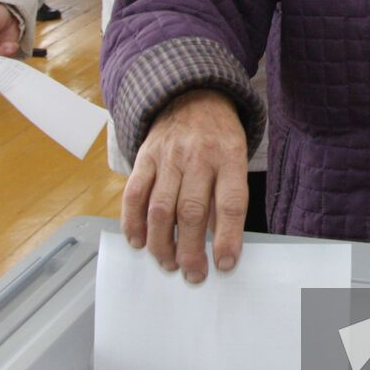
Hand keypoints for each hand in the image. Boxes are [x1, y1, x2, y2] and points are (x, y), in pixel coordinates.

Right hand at [121, 89, 247, 282]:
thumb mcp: (237, 158)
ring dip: (162, 243)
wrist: (193, 95)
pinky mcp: (145, 157)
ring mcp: (168, 156)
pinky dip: (133, 222)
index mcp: (229, 157)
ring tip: (168, 263)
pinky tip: (138, 241)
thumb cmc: (219, 137)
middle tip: (193, 274)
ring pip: (160, 208)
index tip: (224, 264)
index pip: (231, 203)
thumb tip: (219, 244)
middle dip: (190, 251)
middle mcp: (199, 157)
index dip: (228, 238)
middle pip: (191, 211)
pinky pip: (134, 193)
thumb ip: (226, 197)